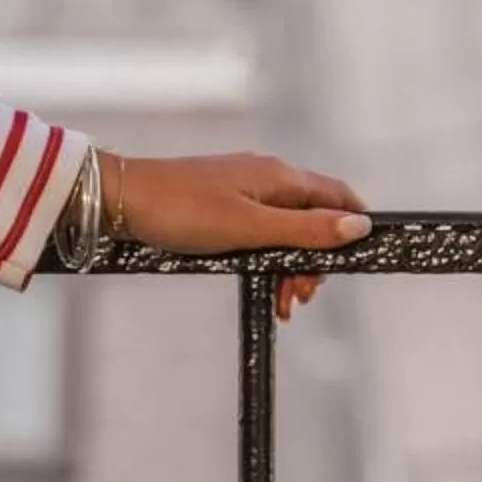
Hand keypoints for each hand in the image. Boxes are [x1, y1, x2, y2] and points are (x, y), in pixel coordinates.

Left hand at [105, 151, 367, 321]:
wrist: (122, 200)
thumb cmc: (183, 210)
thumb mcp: (250, 228)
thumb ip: (305, 229)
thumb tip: (359, 225)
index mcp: (280, 177)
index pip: (337, 195)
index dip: (351, 228)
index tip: (351, 266)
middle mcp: (267, 178)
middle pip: (313, 220)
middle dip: (314, 261)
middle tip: (299, 298)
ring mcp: (244, 191)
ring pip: (286, 232)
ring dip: (290, 268)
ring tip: (281, 304)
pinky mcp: (223, 206)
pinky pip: (260, 235)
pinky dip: (266, 262)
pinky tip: (262, 289)